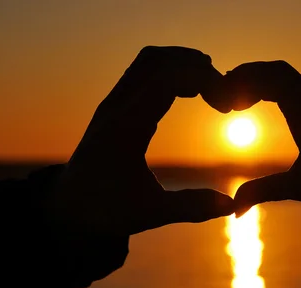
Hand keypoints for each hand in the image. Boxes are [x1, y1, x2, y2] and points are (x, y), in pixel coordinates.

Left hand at [47, 46, 234, 235]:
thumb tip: (231, 205)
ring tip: (212, 86)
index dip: (202, 81)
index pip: (165, 80)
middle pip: (157, 61)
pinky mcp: (115, 107)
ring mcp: (113, 104)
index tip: (227, 104)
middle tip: (224, 95)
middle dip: (195, 67)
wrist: (69, 208)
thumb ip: (191, 207)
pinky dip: (170, 71)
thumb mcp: (150, 213)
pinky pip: (143, 72)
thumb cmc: (106, 211)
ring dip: (182, 64)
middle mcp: (116, 108)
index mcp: (125, 129)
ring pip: (149, 61)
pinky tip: (190, 92)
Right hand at [225, 61, 300, 216]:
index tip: (227, 99)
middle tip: (224, 91)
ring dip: (261, 80)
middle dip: (250, 74)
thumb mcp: (298, 189)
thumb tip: (231, 210)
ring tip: (236, 99)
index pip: (277, 80)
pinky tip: (256, 105)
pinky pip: (293, 91)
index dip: (248, 81)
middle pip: (281, 71)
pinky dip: (271, 90)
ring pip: (288, 79)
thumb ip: (263, 193)